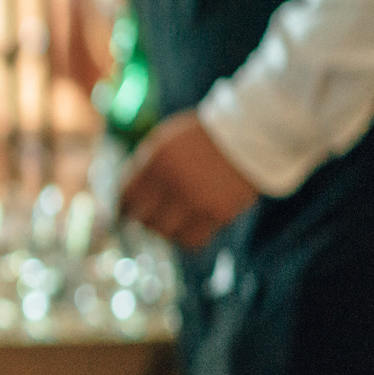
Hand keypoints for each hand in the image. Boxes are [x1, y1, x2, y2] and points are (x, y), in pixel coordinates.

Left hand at [119, 113, 259, 250]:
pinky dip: (187, 237)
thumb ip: (145, 168)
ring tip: (172, 221)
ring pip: (167, 233)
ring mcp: (197, 200)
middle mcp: (174, 182)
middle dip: (145, 219)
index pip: (127, 196)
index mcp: (156, 160)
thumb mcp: (165, 142)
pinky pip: (193, 239)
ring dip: (166, 230)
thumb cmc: (200, 139)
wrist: (248, 135)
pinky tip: (190, 226)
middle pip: (145, 219)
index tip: (129, 208)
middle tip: (151, 215)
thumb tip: (126, 200)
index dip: (125, 205)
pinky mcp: (218, 213)